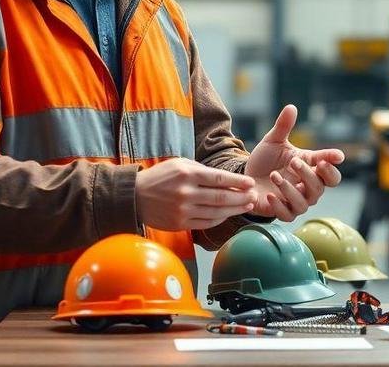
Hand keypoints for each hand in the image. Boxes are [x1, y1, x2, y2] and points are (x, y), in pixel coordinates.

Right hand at [136, 158, 257, 230]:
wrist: (135, 195)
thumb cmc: (160, 177)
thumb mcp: (179, 164)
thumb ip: (202, 170)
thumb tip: (228, 179)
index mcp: (187, 174)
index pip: (220, 179)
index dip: (239, 182)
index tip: (251, 183)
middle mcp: (186, 193)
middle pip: (222, 198)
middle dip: (241, 198)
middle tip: (254, 197)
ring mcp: (183, 210)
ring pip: (216, 213)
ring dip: (235, 210)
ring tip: (246, 206)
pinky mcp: (180, 224)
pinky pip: (206, 223)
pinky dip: (220, 219)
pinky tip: (228, 215)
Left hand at [245, 105, 344, 220]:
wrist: (246, 177)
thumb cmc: (265, 160)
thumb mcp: (273, 141)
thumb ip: (283, 126)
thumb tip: (291, 107)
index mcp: (309, 167)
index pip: (329, 168)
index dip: (334, 163)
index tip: (337, 156)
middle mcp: (307, 186)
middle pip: (320, 186)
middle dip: (308, 174)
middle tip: (293, 162)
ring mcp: (296, 200)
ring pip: (305, 202)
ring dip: (291, 189)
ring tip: (274, 176)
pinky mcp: (283, 212)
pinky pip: (288, 215)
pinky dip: (279, 206)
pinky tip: (270, 195)